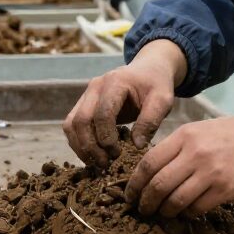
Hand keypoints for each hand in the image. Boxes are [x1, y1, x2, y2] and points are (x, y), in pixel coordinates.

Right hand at [63, 40, 186, 166]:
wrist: (148, 70)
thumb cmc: (156, 85)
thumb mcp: (162, 100)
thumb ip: (151, 121)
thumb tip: (136, 146)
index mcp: (115, 82)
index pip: (102, 114)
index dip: (106, 138)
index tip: (118, 154)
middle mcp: (95, 87)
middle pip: (81, 120)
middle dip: (91, 146)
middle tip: (106, 163)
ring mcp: (86, 94)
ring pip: (71, 124)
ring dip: (81, 147)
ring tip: (98, 163)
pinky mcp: (83, 104)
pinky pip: (72, 126)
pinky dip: (78, 142)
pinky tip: (93, 155)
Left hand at [124, 111, 233, 217]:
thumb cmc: (226, 134)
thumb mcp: (197, 130)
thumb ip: (174, 147)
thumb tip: (149, 171)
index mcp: (184, 136)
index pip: (149, 162)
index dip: (135, 182)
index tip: (130, 194)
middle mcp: (195, 154)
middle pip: (159, 184)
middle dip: (146, 202)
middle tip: (142, 209)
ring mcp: (210, 173)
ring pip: (176, 200)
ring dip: (165, 211)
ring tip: (163, 212)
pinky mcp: (225, 189)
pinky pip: (197, 208)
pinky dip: (187, 213)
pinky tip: (185, 211)